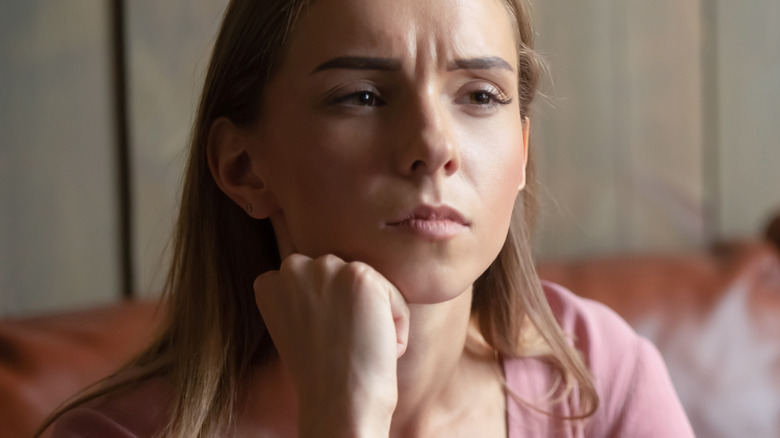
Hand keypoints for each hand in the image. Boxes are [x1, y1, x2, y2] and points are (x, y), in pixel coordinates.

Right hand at [254, 253, 409, 436]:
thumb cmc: (324, 375)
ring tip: (356, 346)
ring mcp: (325, 269)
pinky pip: (394, 295)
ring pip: (370, 285)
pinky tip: (374, 346)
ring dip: (373, 316)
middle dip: (351, 311)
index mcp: (269, 282)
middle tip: (341, 346)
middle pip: (344, 277)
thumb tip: (334, 284)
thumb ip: (305, 296)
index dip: (329, 315)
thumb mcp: (297, 327)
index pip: (317, 280)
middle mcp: (292, 268)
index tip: (324, 342)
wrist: (338, 403)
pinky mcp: (359, 276)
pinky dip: (396, 325)